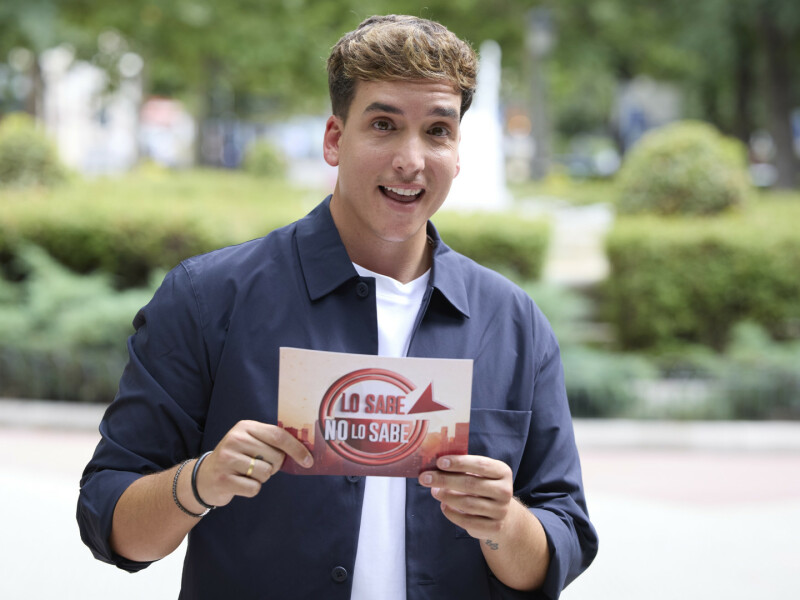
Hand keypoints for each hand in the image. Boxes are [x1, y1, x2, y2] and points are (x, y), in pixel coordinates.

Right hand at [194, 420, 312, 506]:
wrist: (204, 477)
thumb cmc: (236, 459)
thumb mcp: (250, 443)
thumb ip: (272, 442)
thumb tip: (304, 452)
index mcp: (246, 427)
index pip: (278, 435)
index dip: (296, 448)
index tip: (308, 461)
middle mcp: (235, 439)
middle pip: (275, 457)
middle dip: (274, 466)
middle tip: (258, 466)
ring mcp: (227, 459)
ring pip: (266, 473)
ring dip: (262, 478)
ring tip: (246, 474)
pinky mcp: (223, 479)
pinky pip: (254, 488)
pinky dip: (252, 489)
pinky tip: (239, 483)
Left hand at [418, 454, 514, 539]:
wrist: (501, 514)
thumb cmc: (483, 486)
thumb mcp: (479, 474)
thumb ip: (462, 468)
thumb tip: (435, 465)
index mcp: (502, 471)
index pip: (480, 465)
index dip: (459, 463)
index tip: (439, 462)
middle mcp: (505, 491)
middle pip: (471, 484)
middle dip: (445, 480)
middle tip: (425, 478)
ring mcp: (500, 510)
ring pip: (468, 503)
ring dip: (446, 496)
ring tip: (434, 491)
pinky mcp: (494, 527)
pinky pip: (467, 521)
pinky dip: (452, 513)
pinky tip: (444, 505)